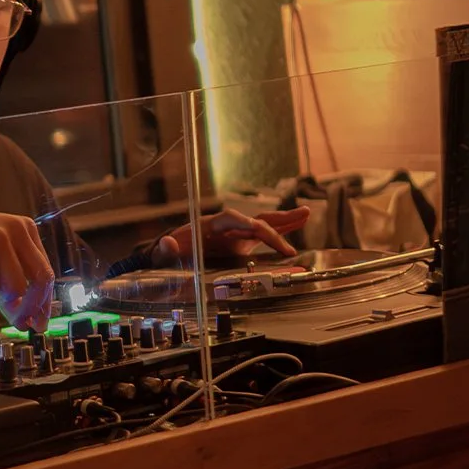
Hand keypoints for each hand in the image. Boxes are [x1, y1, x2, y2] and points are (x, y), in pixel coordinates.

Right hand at [0, 200, 54, 329]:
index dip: (44, 302)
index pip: (46, 272)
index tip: (39, 324)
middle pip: (39, 281)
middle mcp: (16, 229)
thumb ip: (11, 292)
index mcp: (25, 230)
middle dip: (29, 308)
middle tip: (18, 323)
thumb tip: (28, 322)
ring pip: (14, 288)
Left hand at [152, 205, 308, 267]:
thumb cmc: (166, 254)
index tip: (260, 229)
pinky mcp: (240, 245)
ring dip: (285, 221)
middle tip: (301, 217)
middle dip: (276, 219)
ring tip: (306, 213)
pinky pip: (262, 238)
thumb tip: (168, 243)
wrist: (168, 254)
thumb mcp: (162, 255)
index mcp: (207, 226)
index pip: (231, 219)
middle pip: (253, 219)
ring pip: (263, 225)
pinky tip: (297, 227)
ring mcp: (234, 236)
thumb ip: (165, 251)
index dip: (246, 223)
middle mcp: (225, 228)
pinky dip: (280, 234)